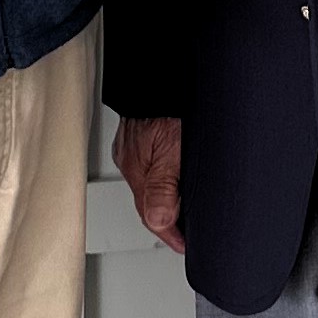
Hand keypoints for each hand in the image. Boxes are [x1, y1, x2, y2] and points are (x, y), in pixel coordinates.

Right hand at [116, 114, 185, 253]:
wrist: (156, 72)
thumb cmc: (167, 104)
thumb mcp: (172, 149)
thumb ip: (164, 187)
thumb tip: (161, 222)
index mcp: (139, 170)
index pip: (152, 216)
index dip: (171, 235)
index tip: (185, 246)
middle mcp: (133, 163)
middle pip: (149, 204)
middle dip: (166, 223)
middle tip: (184, 236)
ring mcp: (134, 151)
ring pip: (149, 186)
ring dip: (165, 202)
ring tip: (181, 216)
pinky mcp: (139, 139)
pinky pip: (149, 169)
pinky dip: (161, 181)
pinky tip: (172, 181)